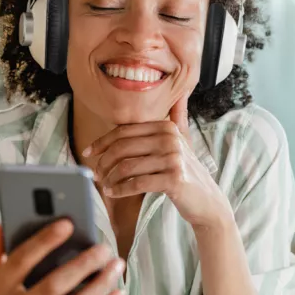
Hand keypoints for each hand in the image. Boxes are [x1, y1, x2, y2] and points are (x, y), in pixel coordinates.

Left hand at [84, 94, 232, 228]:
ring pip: (127, 166)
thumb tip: (180, 94)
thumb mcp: (181, 142)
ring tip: (103, 186)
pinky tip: (113, 193)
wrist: (206, 200)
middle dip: (103, 162)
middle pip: (123, 147)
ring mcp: (173, 158)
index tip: (88, 153)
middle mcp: (170, 139)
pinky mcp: (174, 179)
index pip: (124, 131)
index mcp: (166, 127)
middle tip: (95, 174)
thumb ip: (177, 119)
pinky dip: (121, 189)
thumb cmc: (186, 172)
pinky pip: (138, 183)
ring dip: (110, 178)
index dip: (102, 142)